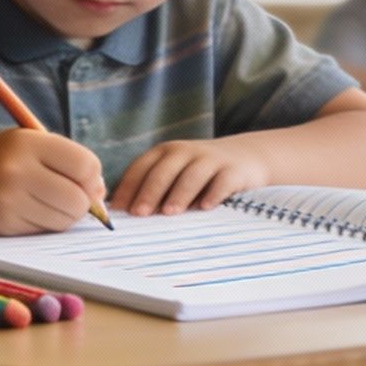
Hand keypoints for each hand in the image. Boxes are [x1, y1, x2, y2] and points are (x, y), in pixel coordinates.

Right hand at [0, 131, 106, 234]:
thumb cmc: (3, 162)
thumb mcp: (31, 147)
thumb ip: (68, 163)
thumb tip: (101, 194)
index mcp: (28, 142)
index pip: (84, 164)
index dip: (93, 178)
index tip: (86, 182)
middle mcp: (17, 168)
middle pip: (78, 198)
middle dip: (82, 204)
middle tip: (69, 199)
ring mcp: (9, 198)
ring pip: (64, 219)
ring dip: (63, 217)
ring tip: (45, 204)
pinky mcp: (3, 223)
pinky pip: (44, 231)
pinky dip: (44, 226)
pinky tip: (26, 212)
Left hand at [112, 138, 270, 216]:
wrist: (246, 156)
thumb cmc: (200, 172)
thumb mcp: (176, 171)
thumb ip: (153, 187)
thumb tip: (121, 213)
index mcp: (166, 153)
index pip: (142, 167)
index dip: (129, 186)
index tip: (118, 208)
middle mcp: (186, 152)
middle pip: (164, 170)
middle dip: (150, 191)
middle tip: (140, 213)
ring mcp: (211, 160)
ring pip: (192, 175)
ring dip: (179, 193)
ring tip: (169, 213)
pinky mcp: (233, 171)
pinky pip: (222, 182)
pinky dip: (213, 194)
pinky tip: (204, 207)